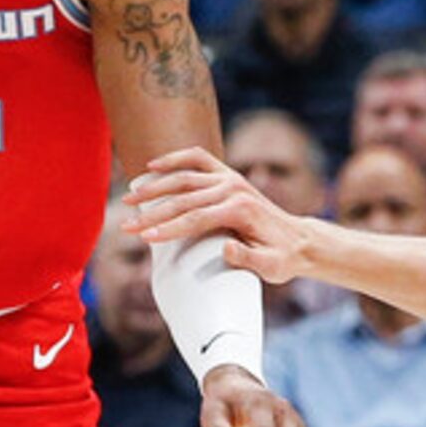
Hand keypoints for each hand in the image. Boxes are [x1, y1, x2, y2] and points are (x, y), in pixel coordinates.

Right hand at [128, 147, 317, 282]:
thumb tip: (226, 250)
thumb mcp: (271, 267)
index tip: (144, 237)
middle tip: (125, 226)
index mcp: (241, 210)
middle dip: (152, 213)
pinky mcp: (228, 175)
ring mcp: (230, 179)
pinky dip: (174, 159)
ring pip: (184, 177)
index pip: (196, 219)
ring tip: (129, 199)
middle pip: (184, 198)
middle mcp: (234, 188)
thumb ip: (249, 259)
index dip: (168, 229)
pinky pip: (197, 159)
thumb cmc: (282, 259)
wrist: (299, 240)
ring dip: (154, 187)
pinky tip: (152, 166)